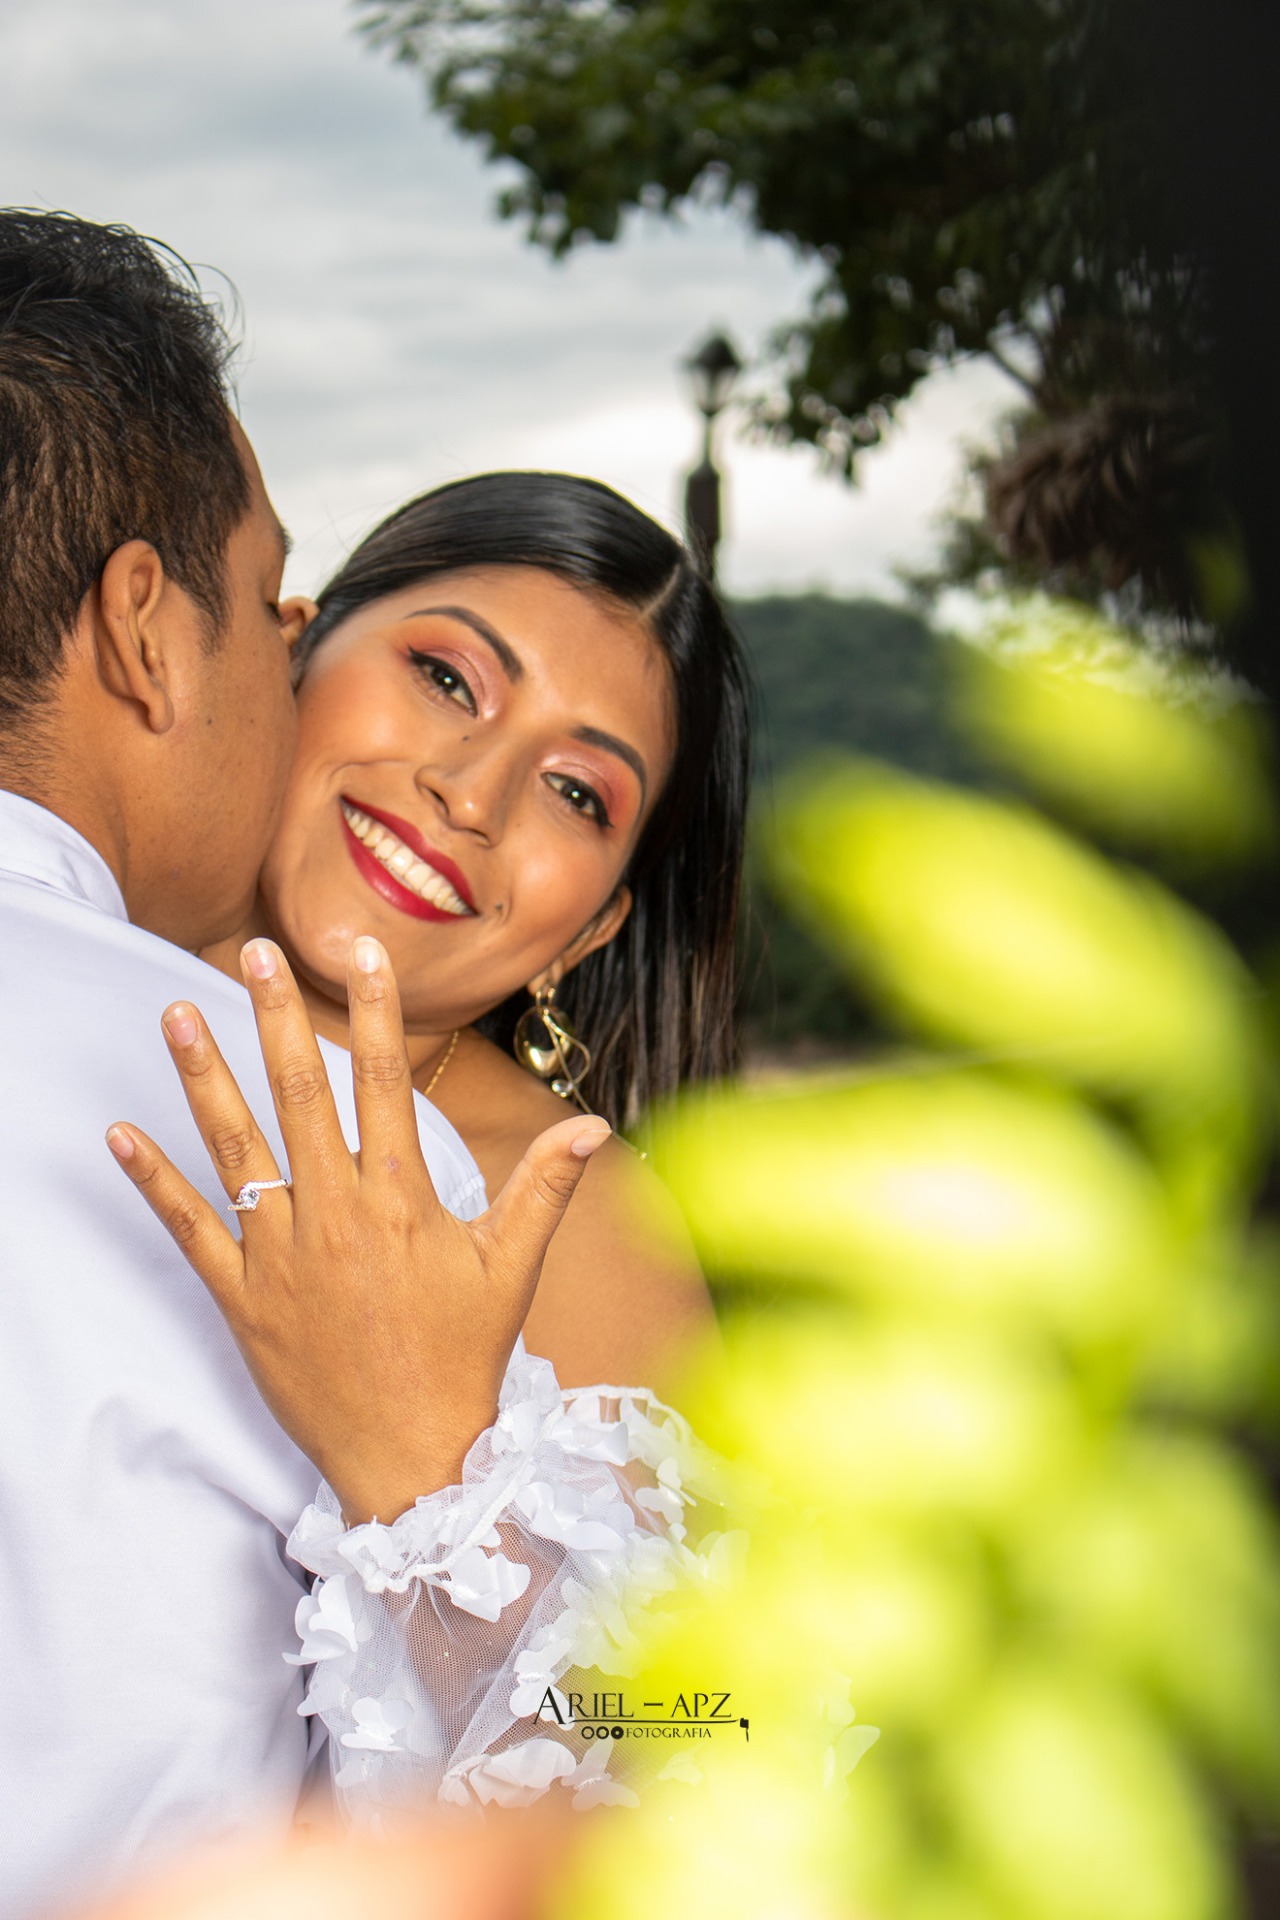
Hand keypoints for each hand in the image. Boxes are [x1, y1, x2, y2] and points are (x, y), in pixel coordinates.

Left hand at [105, 936, 609, 1522]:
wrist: (410, 1456)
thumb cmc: (463, 1359)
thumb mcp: (510, 1268)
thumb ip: (544, 1186)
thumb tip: (594, 1124)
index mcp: (400, 1199)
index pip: (386, 1082)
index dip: (374, 1010)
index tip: (363, 951)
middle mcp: (335, 1214)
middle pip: (299, 1095)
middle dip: (276, 1016)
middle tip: (254, 952)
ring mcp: (281, 1253)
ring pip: (237, 1147)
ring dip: (204, 1076)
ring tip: (177, 1013)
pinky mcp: (242, 1297)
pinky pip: (190, 1229)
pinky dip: (154, 1181)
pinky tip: (120, 1135)